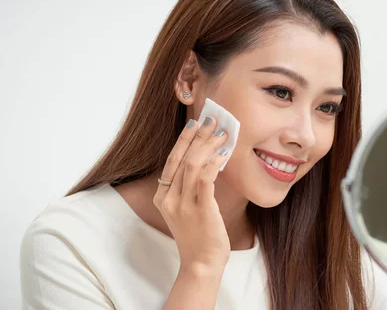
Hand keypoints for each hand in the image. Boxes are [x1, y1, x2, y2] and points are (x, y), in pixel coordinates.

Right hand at [153, 117, 230, 272]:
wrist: (201, 264)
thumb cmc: (197, 236)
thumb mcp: (184, 210)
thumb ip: (187, 188)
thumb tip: (204, 161)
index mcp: (162, 198)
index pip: (172, 161)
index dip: (184, 140)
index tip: (195, 124)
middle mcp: (170, 199)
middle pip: (182, 158)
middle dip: (198, 136)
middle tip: (211, 120)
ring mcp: (184, 205)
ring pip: (193, 165)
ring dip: (208, 146)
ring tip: (222, 134)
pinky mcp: (201, 211)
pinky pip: (206, 179)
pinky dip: (214, 164)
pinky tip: (223, 154)